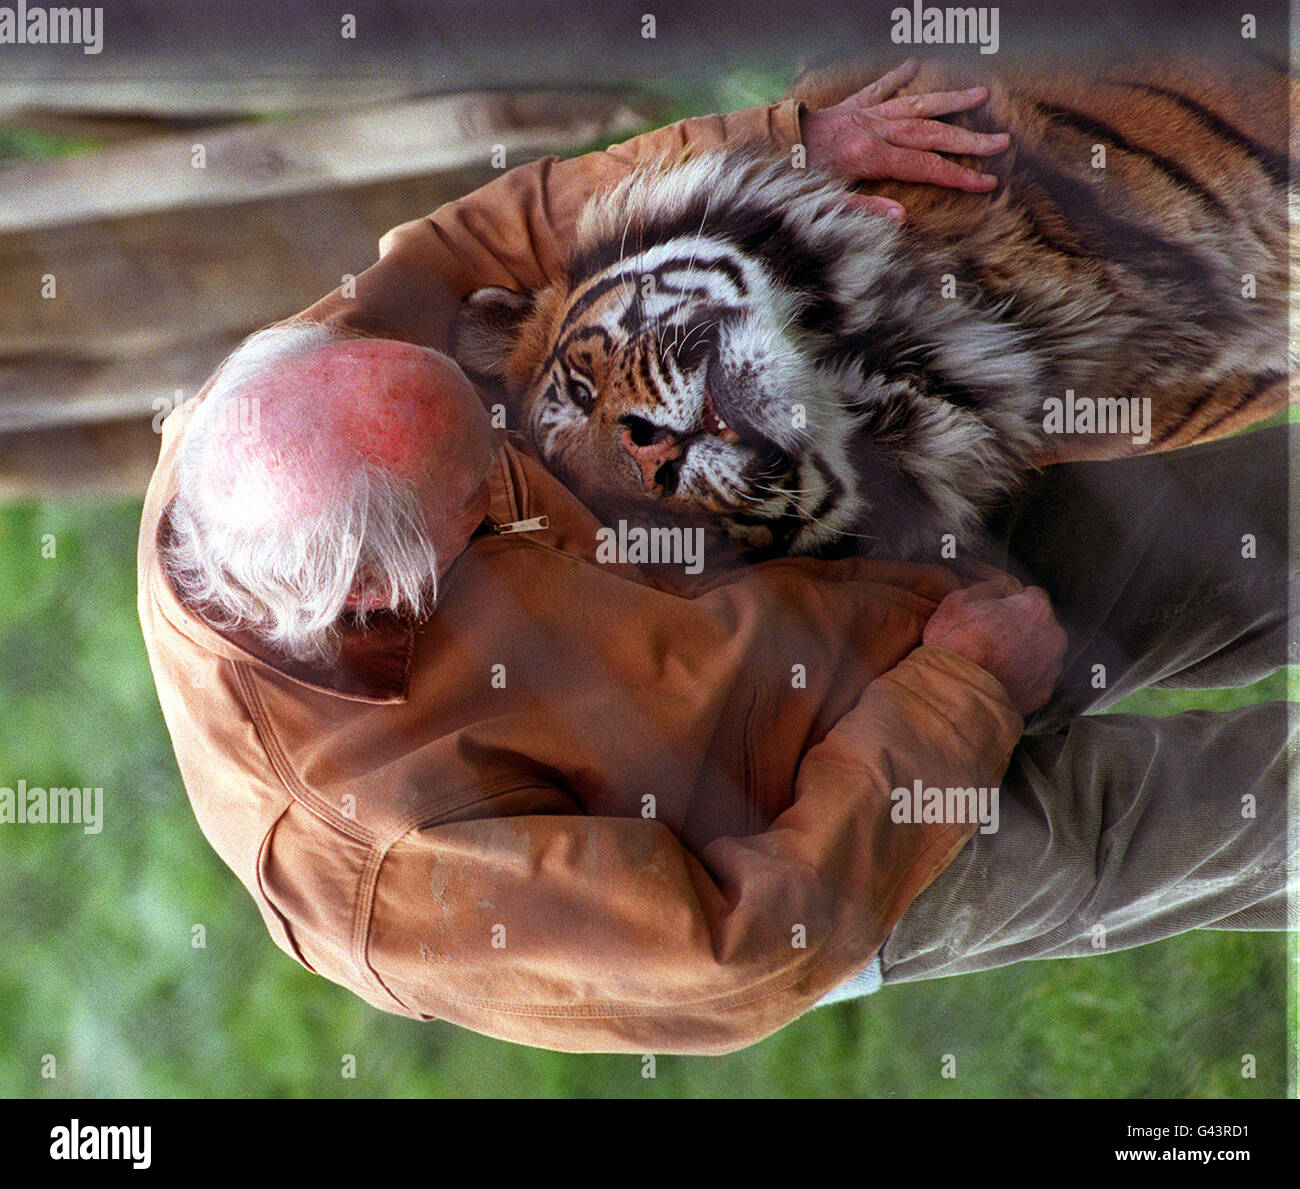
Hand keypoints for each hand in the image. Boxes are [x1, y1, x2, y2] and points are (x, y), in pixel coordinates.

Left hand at [801, 58, 1010, 221]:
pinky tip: (912, 63)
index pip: (926, 168)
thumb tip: (903, 219)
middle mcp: (874, 130)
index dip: (959, 176)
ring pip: (916, 105)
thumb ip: (865, 210)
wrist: (768, 144)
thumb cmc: (795, 177)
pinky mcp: (849, 104)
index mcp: (871, 156)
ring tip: (980, 94)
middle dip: (969, 141)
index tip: (987, 182)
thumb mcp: (826, 202)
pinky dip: (895, 76)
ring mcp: (864, 114)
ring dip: (949, 101)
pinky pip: (877, 88)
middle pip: (931, 134)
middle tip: (1002, 142)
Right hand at [921, 567, 1067, 715]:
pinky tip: (998, 680)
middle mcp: (1053, 637)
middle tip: (990, 638)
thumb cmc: (956, 643)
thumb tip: (1003, 586)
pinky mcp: (1042, 694)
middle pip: (1040, 627)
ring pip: (1040, 655)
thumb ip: (991, 587)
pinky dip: (1021, 681)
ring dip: (1023, 655)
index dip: (1011, 604)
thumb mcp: (961, 599)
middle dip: (1021, 630)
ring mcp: (1051, 669)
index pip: (1032, 596)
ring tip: (992, 663)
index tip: (995, 612)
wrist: (954, 691)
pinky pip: (1034, 682)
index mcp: (1036, 608)